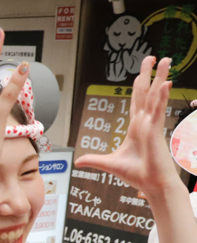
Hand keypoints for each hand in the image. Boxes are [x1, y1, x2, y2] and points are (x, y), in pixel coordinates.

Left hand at [76, 57, 178, 197]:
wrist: (152, 185)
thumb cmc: (137, 174)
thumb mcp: (109, 164)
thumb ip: (94, 160)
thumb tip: (78, 161)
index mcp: (137, 127)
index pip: (138, 101)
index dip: (140, 85)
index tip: (142, 72)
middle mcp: (145, 122)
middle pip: (147, 93)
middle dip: (149, 74)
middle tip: (152, 57)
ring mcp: (151, 125)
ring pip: (155, 96)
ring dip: (160, 77)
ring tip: (165, 60)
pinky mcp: (155, 131)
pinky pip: (158, 110)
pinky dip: (161, 96)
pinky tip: (165, 83)